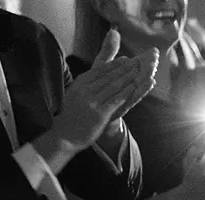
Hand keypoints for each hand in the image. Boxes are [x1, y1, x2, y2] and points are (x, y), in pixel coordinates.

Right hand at [51, 30, 155, 150]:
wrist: (65, 135)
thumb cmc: (72, 116)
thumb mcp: (75, 95)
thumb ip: (86, 84)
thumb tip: (96, 75)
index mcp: (79, 84)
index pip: (99, 71)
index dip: (114, 64)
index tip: (126, 59)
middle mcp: (84, 90)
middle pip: (108, 76)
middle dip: (124, 68)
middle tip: (137, 62)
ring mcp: (91, 101)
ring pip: (113, 86)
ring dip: (128, 77)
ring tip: (139, 71)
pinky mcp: (99, 113)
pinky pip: (116, 100)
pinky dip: (126, 92)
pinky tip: (135, 87)